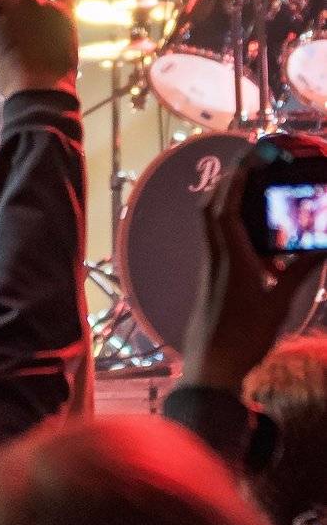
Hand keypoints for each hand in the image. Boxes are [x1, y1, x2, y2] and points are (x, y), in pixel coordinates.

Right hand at [0, 0, 76, 99]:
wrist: (39, 88)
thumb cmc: (12, 72)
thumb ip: (8, 19)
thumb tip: (26, 13)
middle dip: (24, 9)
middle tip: (25, 39)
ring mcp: (45, 2)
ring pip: (42, 0)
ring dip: (42, 14)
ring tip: (43, 42)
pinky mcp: (66, 12)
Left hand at [181, 163, 323, 392]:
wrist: (212, 365)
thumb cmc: (245, 336)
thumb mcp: (279, 303)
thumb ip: (299, 271)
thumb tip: (324, 247)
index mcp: (230, 257)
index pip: (226, 208)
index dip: (235, 180)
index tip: (249, 159)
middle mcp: (215, 255)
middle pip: (211, 208)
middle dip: (228, 182)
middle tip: (249, 166)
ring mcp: (209, 265)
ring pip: (210, 223)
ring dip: (225, 200)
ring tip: (249, 189)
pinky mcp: (209, 276)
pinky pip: (215, 239)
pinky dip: (228, 224)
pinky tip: (250, 233)